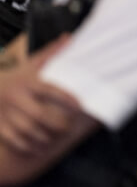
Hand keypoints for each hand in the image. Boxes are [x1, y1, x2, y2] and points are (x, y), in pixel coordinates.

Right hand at [0, 35, 80, 154]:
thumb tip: (70, 37)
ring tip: (55, 139)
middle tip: (69, 129)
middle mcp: (16, 97)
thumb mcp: (31, 61)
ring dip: (44, 138)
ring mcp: (6, 112)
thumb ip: (52, 52)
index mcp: (28, 81)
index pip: (50, 91)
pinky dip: (26, 146)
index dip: (67, 99)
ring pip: (27, 130)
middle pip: (39, 115)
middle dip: (57, 125)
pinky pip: (13, 139)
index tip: (80, 106)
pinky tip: (38, 149)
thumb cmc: (15, 74)